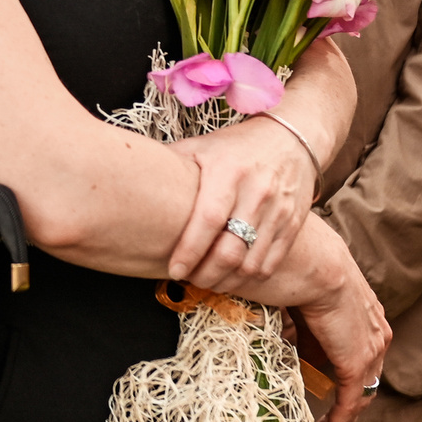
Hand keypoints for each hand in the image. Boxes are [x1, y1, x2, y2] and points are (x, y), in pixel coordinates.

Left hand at [168, 118, 314, 286]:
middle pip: (231, 249)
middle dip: (206, 274)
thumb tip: (128, 179)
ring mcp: (279, 210)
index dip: (190, 250)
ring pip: (252, 263)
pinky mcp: (293, 224)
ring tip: (206, 281)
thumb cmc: (235, 146)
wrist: (292, 140)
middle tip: (188, 279)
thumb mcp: (202, 147)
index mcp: (229, 171)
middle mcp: (257, 191)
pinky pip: (270, 263)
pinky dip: (249, 278)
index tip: (175, 269)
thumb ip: (171, 165)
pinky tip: (231, 277)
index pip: (209, 219)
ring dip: (226, 280)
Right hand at [282, 227, 389, 421]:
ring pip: (361, 393)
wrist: (316, 265)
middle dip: (349, 400)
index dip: (348, 373)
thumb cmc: (304, 270)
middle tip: (328, 417)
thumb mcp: (306, 301)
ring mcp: (371, 350)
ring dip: (342, 414)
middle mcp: (377, 334)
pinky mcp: (357, 364)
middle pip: (368, 377)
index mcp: (369, 315)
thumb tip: (289, 346)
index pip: (364, 353)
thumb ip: (303, 327)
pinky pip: (349, 401)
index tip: (329, 386)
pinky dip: (337, 420)